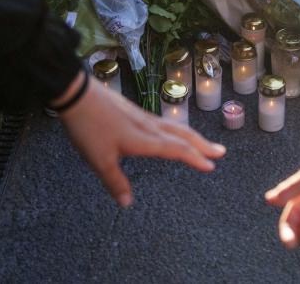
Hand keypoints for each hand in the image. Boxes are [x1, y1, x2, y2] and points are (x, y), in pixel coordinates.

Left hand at [56, 76, 225, 207]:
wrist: (78, 95)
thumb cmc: (89, 128)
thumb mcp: (99, 160)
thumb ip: (115, 181)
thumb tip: (127, 203)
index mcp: (144, 139)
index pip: (176, 150)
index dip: (195, 158)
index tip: (211, 166)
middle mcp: (149, 126)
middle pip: (182, 135)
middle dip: (202, 144)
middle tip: (221, 152)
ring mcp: (143, 117)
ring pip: (175, 127)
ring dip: (192, 136)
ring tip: (204, 143)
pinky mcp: (135, 112)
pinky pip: (164, 123)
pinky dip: (177, 130)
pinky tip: (173, 132)